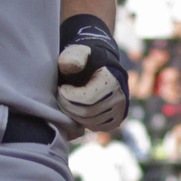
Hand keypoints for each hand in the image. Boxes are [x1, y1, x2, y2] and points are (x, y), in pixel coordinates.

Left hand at [57, 17, 129, 131]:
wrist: (104, 68)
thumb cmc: (88, 61)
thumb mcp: (79, 53)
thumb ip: (73, 57)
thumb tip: (71, 65)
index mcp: (112, 81)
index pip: (87, 99)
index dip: (69, 96)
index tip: (61, 88)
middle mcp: (120, 98)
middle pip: (87, 113)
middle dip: (68, 106)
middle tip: (60, 97)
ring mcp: (120, 111)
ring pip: (90, 122)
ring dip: (73, 114)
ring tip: (66, 102)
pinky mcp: (117, 120)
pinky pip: (96, 126)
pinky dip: (83, 121)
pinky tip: (76, 110)